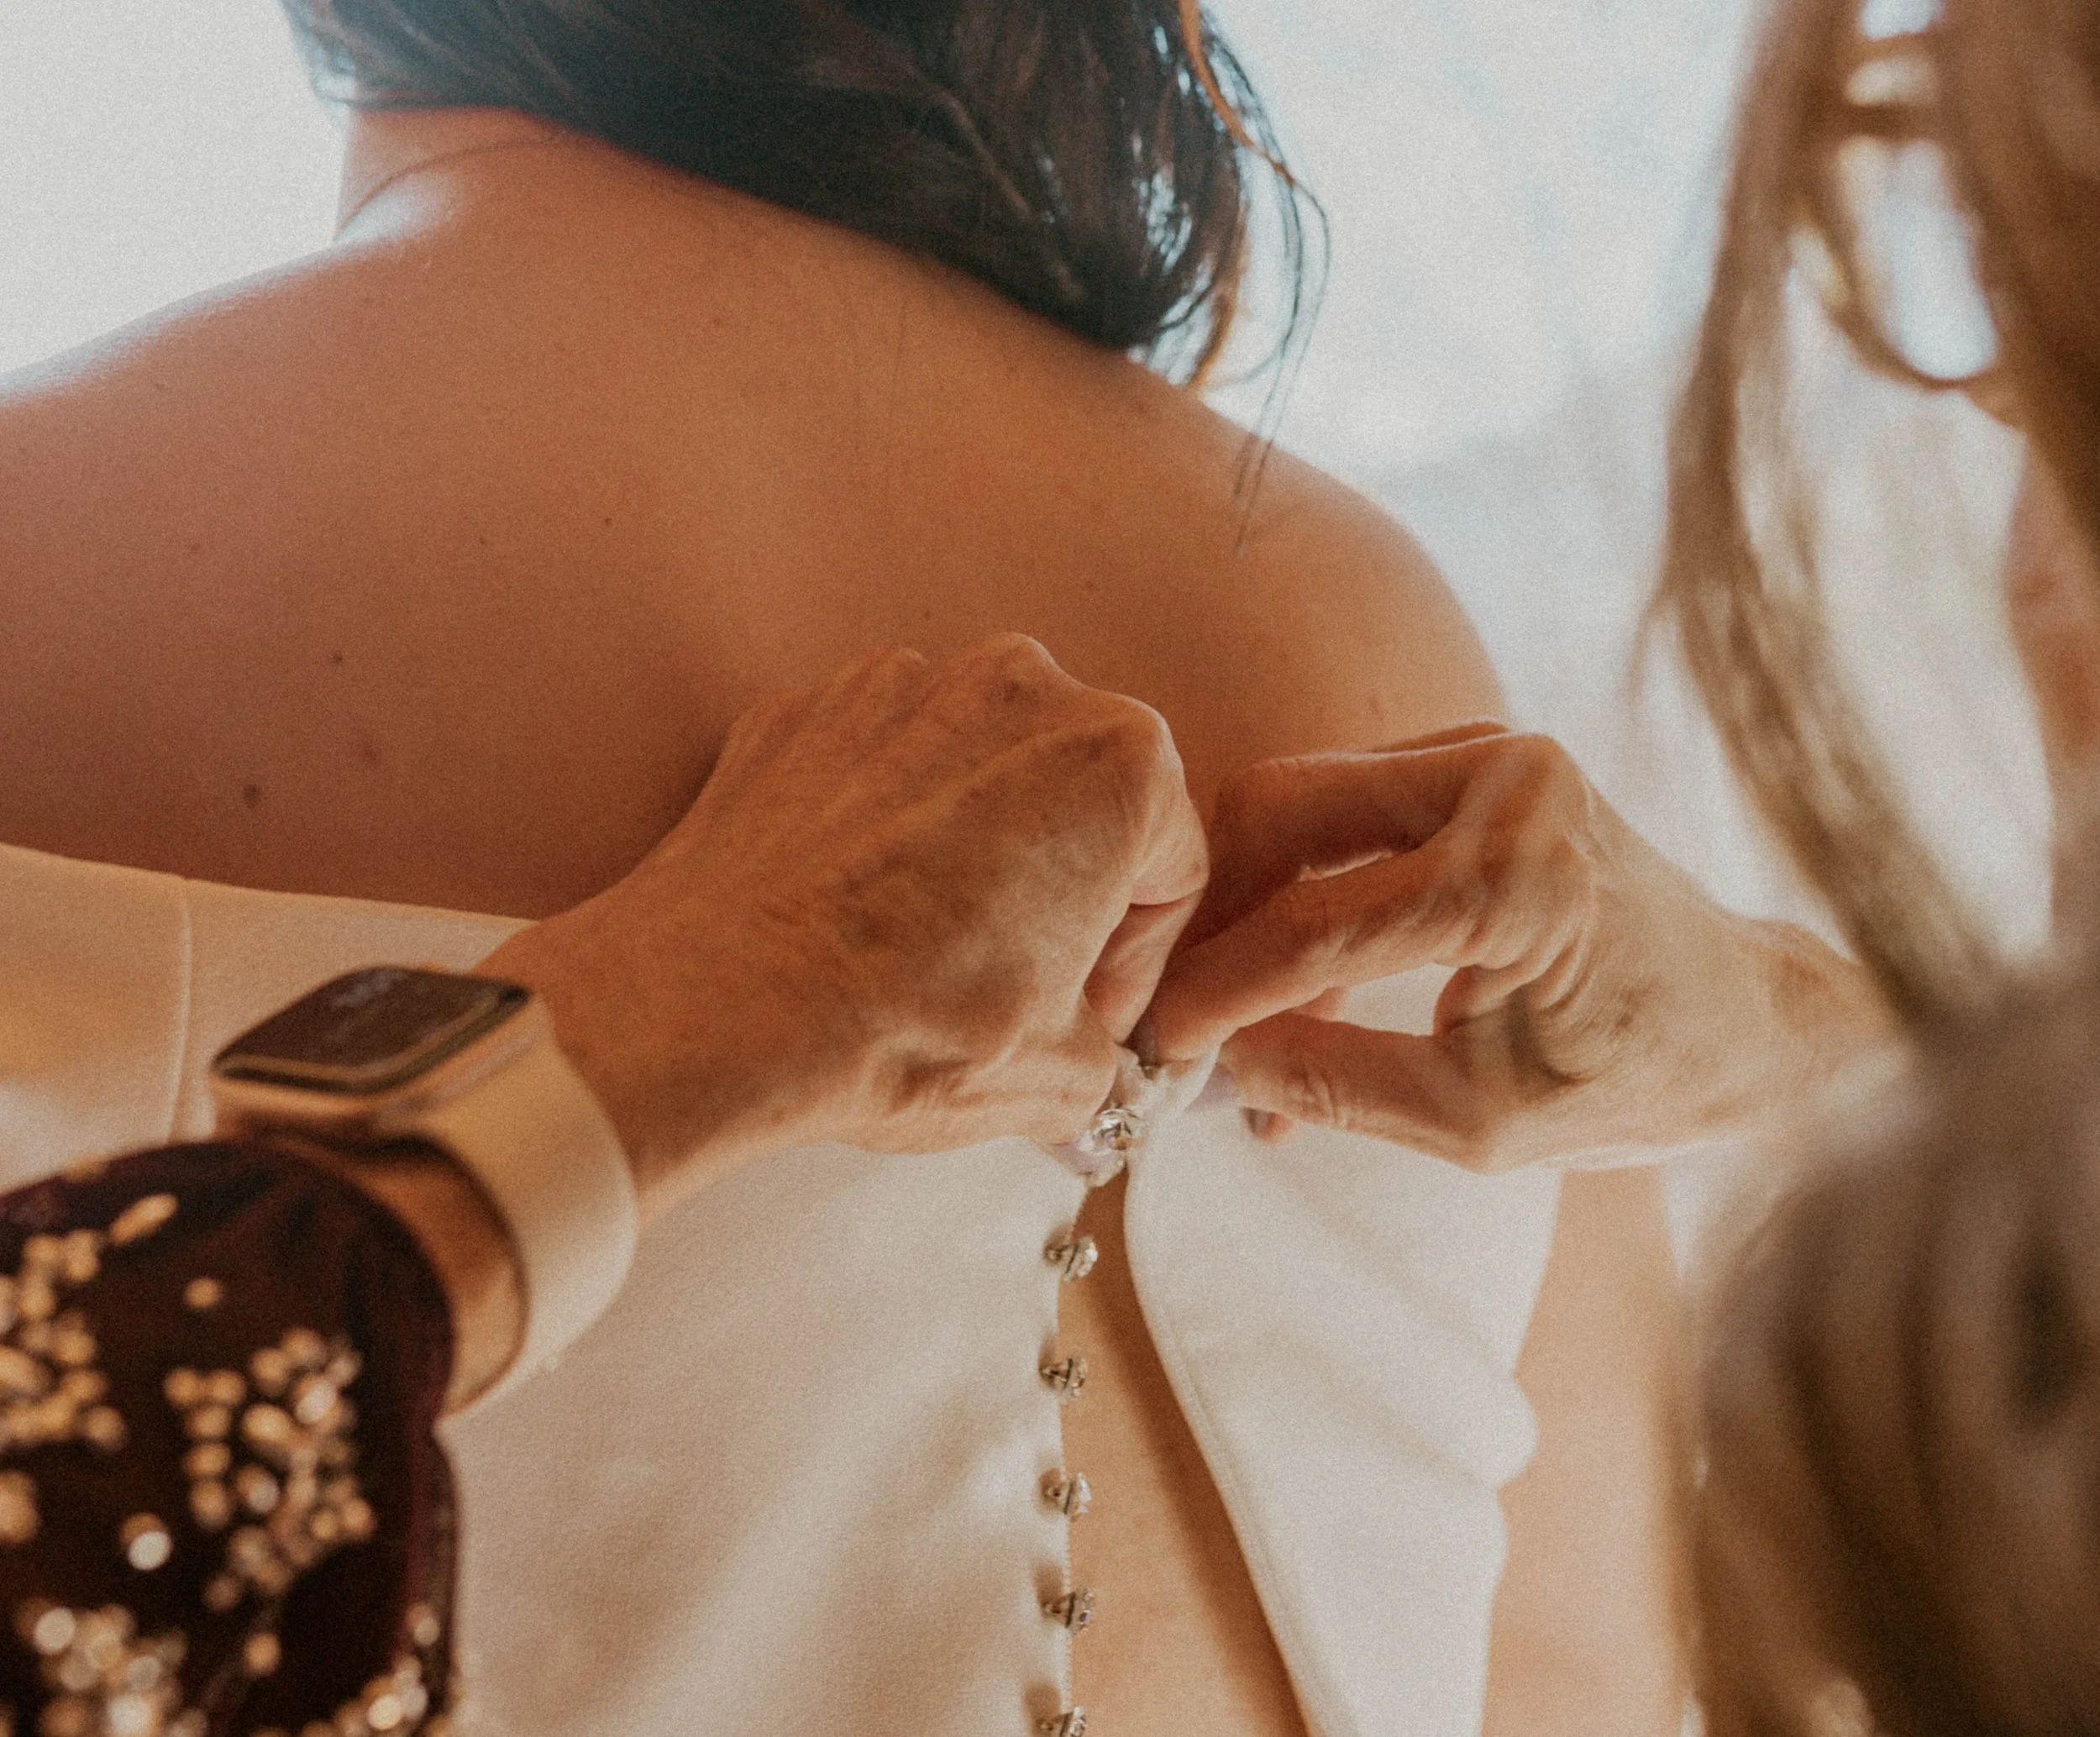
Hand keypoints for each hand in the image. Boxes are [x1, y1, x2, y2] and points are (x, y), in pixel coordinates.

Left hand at [486, 636, 1206, 1213]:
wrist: (711, 1007)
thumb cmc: (897, 1027)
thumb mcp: (1057, 1078)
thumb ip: (1106, 1054)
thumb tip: (1086, 1055)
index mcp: (1120, 761)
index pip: (1174, 866)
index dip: (1139, 960)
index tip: (1092, 1014)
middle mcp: (1021, 690)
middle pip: (1081, 799)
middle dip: (1062, 885)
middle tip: (1017, 981)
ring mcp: (903, 685)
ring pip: (978, 772)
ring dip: (974, 846)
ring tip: (923, 948)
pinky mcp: (807, 707)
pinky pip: (878, 764)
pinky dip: (882, 824)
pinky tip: (852, 911)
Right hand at [1146, 725, 1890, 1171]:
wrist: (1745, 1021)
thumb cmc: (1636, 1081)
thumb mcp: (1478, 1124)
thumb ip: (1335, 1087)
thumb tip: (1212, 1065)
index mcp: (1528, 876)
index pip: (1316, 921)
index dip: (1216, 991)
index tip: (1153, 1050)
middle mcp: (1508, 780)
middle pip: (1278, 808)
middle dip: (1207, 914)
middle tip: (1173, 1011)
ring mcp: (1490, 752)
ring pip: (1295, 800)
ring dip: (1244, 904)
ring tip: (1230, 1019)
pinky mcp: (1472, 757)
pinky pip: (1338, 807)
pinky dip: (1294, 890)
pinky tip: (1286, 988)